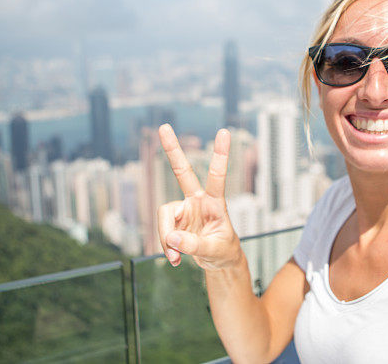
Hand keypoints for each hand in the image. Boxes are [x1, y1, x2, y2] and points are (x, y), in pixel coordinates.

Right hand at [157, 124, 241, 269]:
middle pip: (182, 172)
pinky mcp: (173, 220)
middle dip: (172, 150)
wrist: (218, 261)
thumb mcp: (215, 251)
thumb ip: (195, 246)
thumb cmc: (223, 250)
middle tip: (164, 127)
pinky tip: (175, 259)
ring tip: (176, 258)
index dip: (220, 155)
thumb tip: (172, 237)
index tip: (224, 132)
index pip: (217, 176)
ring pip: (165, 216)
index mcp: (215, 203)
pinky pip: (162, 231)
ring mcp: (184, 209)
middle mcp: (197, 201)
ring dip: (166, 238)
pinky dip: (165, 247)